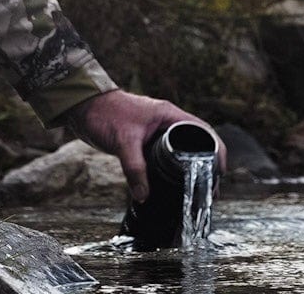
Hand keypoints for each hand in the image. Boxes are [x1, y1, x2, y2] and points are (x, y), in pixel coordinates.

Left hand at [64, 89, 225, 201]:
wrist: (82, 107)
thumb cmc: (105, 115)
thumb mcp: (123, 142)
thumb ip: (134, 169)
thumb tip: (144, 196)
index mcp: (170, 116)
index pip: (204, 132)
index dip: (216, 151)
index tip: (220, 173)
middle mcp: (168, 122)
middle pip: (197, 143)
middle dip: (207, 165)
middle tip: (210, 190)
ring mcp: (157, 132)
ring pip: (182, 150)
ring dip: (191, 168)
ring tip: (197, 192)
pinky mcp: (146, 141)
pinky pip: (167, 156)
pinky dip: (174, 169)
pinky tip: (173, 185)